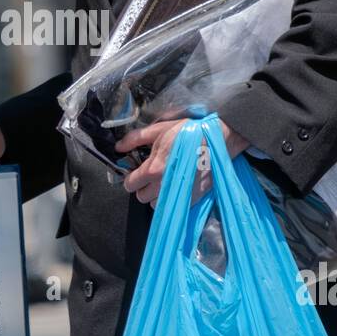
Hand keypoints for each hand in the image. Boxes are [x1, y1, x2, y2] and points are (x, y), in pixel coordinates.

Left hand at [116, 118, 249, 208]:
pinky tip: (178, 184)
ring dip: (157, 195)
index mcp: (153, 170)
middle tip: (151, 175)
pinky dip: (173, 198)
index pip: (130, 185)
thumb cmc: (189, 133)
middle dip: (143, 187)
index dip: (131, 177)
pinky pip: (174, 206)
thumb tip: (118, 147)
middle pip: (142, 197)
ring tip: (165, 180)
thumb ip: (135, 139)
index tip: (137, 172)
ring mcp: (179, 194)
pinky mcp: (193, 198)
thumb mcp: (159, 130)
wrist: (218, 140)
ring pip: (157, 204)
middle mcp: (164, 186)